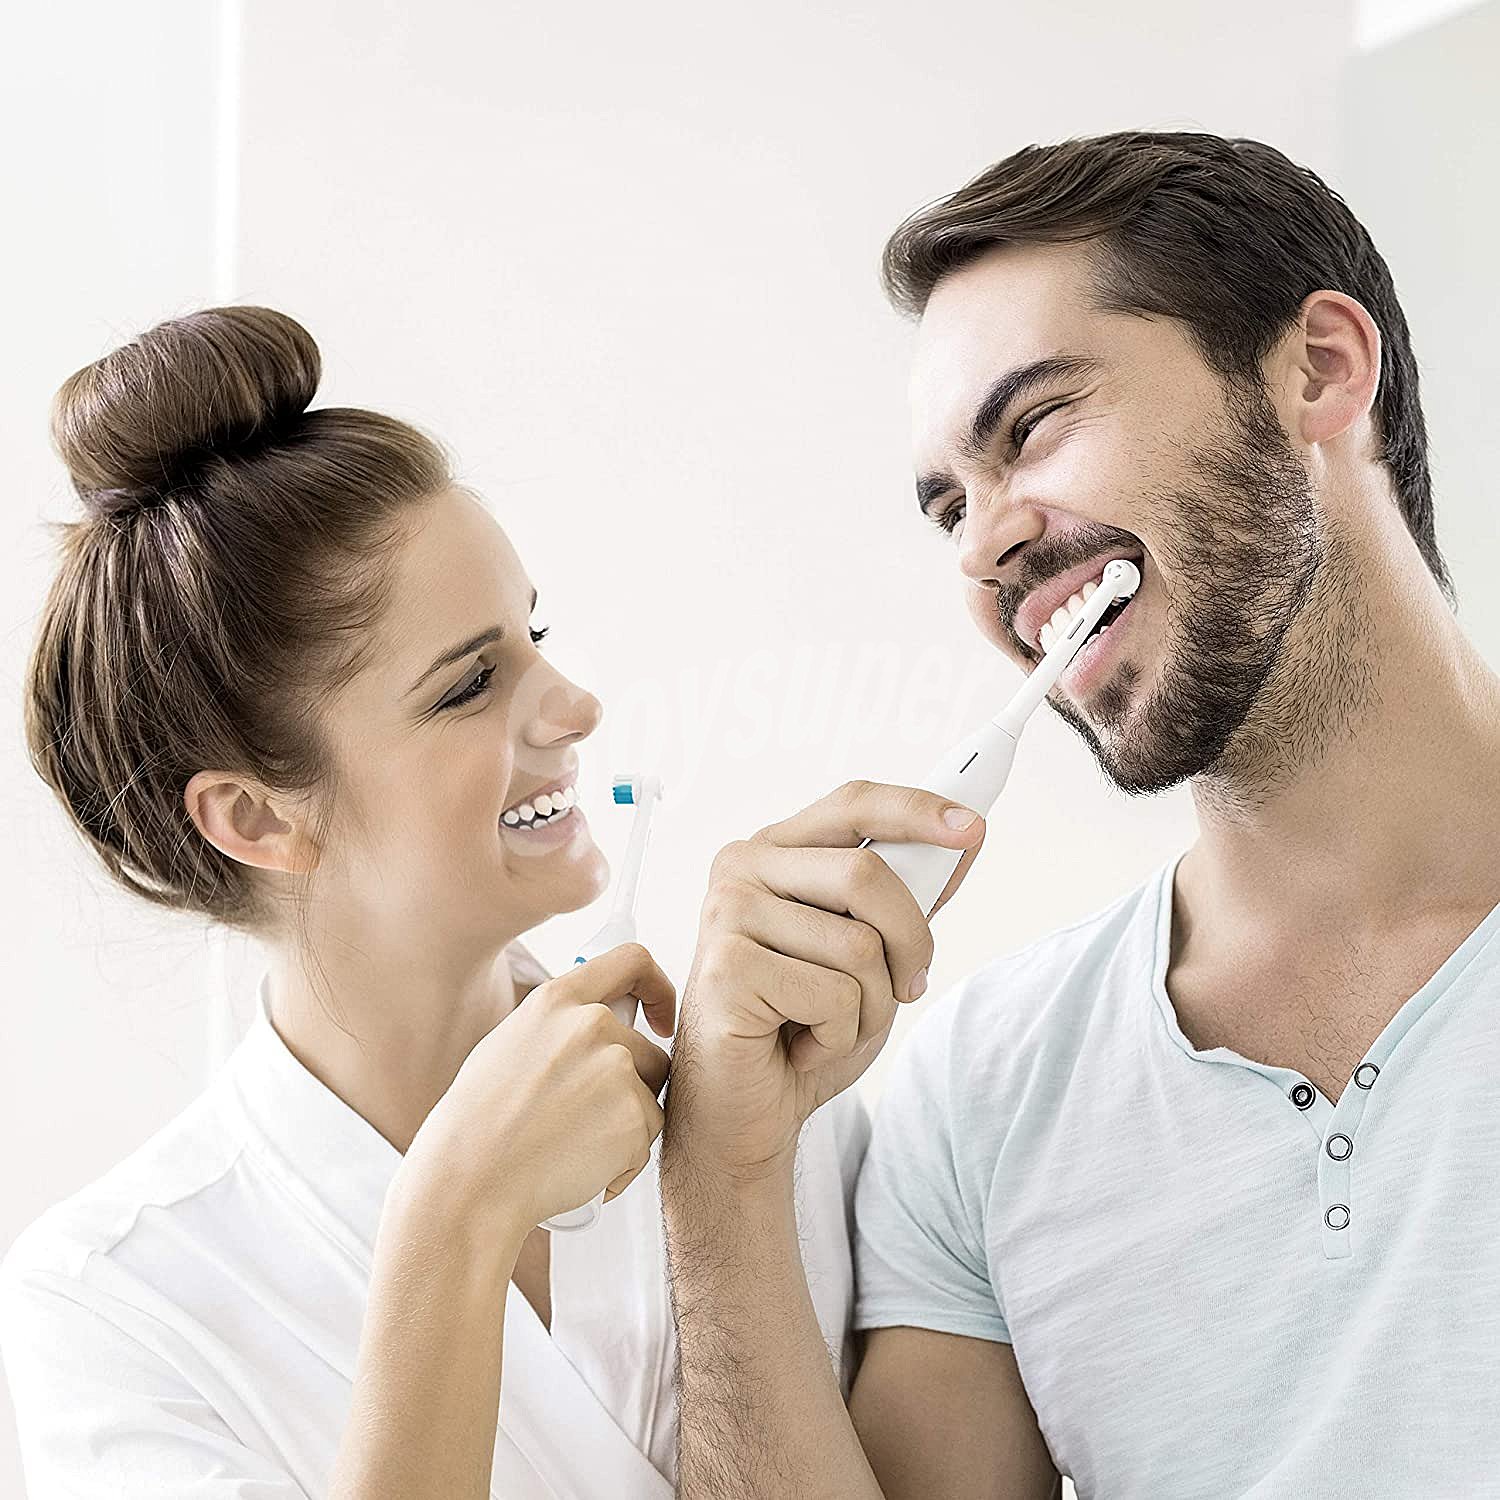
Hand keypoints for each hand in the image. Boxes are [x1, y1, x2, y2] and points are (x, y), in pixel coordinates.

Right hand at [405, 943, 675, 1235]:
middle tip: (586, 1121)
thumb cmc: (478, 1123)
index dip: (657, 987)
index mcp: (557, 1000)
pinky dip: (624, 1159)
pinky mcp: (635, 1115)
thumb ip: (560, 1027)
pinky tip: (579, 1168)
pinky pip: (648, 1137)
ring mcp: (617, 1068)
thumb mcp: (510, 1045)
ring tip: (571, 1145)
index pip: (631, 961)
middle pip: (650, 1050)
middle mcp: (592, 1024)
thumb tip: (605, 1022)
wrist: (469, 1181)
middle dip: (633, 1086)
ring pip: (650, 1096)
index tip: (660, 1019)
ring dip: (627, 1122)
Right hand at [664, 780, 983, 1183]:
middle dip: (911, 942)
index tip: (972, 826)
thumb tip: (964, 835)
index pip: (853, 804)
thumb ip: (905, 895)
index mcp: (774, 851)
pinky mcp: (726, 968)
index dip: (917, 811)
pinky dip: (838, 1036)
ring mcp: (726, 913)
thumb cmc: (800, 1027)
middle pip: (868, 875)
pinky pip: (833, 994)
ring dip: (870, 1005)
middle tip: (908, 986)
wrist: (743, 1111)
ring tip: (827, 1025)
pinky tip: (799, 1045)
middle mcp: (741, 868)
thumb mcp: (869, 953)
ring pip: (858, 944)